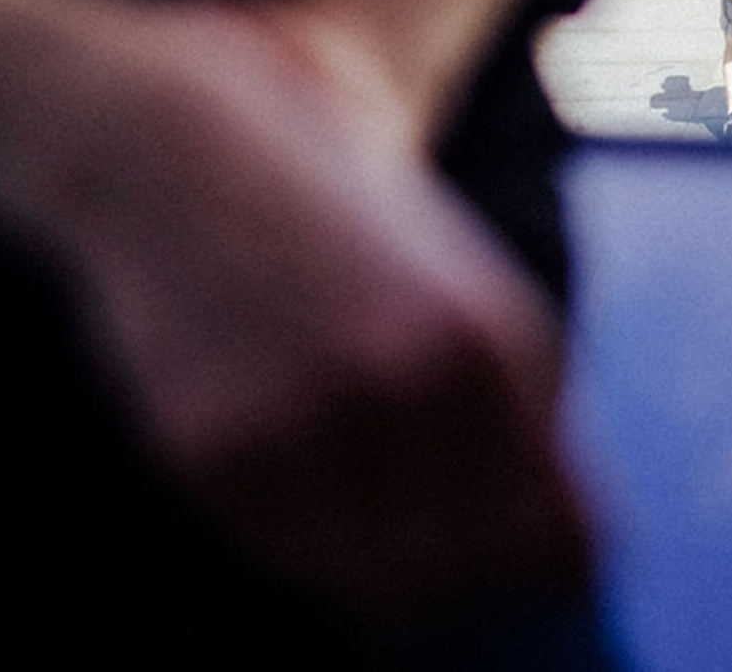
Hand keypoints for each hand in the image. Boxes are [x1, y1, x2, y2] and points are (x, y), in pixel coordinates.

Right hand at [17, 0, 593, 615]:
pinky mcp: (218, 451)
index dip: (547, 577)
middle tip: (437, 562)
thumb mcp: (457, 283)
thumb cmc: (330, 216)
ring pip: (376, 584)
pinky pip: (283, 554)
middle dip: (463, 586)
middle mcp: (411, 385)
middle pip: (470, 577)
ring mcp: (309, 423)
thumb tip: (559, 553)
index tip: (529, 585)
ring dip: (376, 567)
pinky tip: (284, 462)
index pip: (557, 538)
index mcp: (493, 339)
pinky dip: (295, 537)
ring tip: (352, 496)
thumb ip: (514, 405)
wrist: (172, 147)